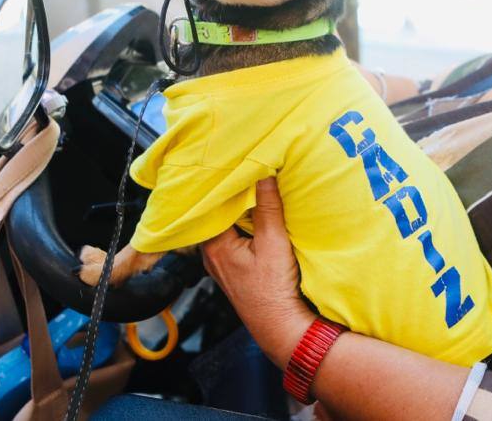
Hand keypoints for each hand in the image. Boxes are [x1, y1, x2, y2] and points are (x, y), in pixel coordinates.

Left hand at [202, 178, 314, 367]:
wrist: (280, 327)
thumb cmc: (273, 290)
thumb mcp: (274, 242)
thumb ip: (268, 206)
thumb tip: (263, 172)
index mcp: (213, 244)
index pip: (212, 204)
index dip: (224, 183)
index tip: (235, 164)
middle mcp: (211, 253)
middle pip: (217, 214)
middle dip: (231, 194)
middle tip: (244, 169)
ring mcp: (221, 262)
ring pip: (226, 226)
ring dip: (239, 211)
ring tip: (253, 186)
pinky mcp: (234, 268)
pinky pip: (234, 238)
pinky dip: (243, 225)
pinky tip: (258, 216)